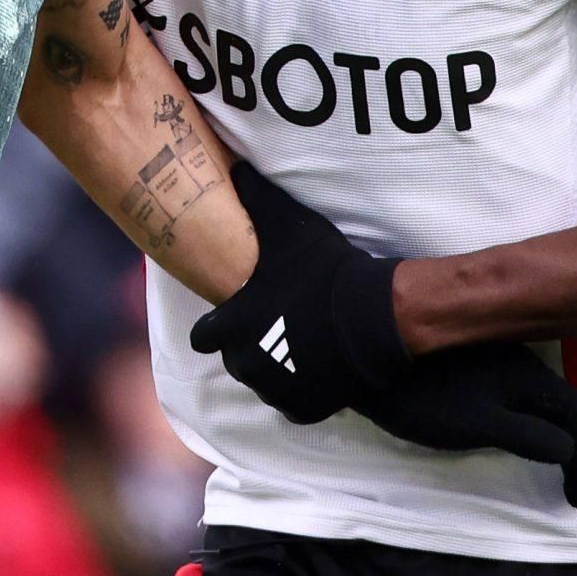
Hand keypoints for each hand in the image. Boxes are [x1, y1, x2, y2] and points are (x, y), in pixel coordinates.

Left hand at [190, 161, 409, 422]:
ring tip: (303, 342)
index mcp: (231, 326)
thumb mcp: (287, 226)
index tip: (236, 314)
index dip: (217, 327)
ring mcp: (275, 389)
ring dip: (276, 368)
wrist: (373, 316)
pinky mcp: (303, 409)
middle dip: (249, 346)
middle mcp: (245, 364)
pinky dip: (304, 388)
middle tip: (276, 325)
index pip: (203, 337)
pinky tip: (320, 364)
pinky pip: (293, 402)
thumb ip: (254, 197)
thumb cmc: (325, 270)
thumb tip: (233, 166)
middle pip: (235, 360)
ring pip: (264, 382)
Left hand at [355, 345, 576, 512]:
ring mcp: (504, 361)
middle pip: (569, 407)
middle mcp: (526, 364)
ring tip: (563, 472)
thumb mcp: (477, 424)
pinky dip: (541, 423)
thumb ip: (527, 435)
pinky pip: (529, 395)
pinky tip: (529, 438)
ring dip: (563, 437)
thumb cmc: (425, 395)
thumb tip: (571, 449)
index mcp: (531, 378)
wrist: (375, 350)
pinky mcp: (483, 364)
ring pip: (549, 400)